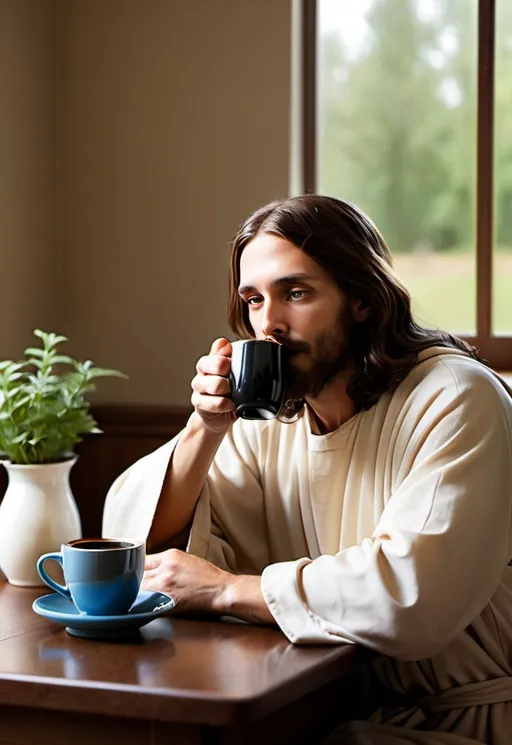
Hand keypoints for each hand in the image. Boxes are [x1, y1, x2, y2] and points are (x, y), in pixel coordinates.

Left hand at [141, 549, 274, 624]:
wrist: (221, 591)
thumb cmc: (207, 577)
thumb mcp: (186, 559)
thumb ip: (166, 562)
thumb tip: (148, 568)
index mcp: (171, 556)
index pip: (143, 560)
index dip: (136, 568)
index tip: (132, 573)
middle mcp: (166, 569)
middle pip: (137, 574)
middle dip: (133, 581)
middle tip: (130, 587)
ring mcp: (166, 586)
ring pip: (139, 588)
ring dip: (136, 593)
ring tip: (134, 597)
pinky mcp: (168, 602)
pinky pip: (147, 602)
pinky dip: (143, 603)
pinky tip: (142, 605)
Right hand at [191, 338, 235, 433]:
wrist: (218, 417)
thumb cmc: (228, 393)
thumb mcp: (232, 375)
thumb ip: (229, 357)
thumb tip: (224, 341)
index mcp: (209, 363)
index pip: (214, 353)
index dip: (225, 357)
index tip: (232, 363)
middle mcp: (201, 374)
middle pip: (211, 365)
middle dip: (226, 370)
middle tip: (235, 379)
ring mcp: (198, 389)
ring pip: (213, 384)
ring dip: (226, 389)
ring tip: (233, 394)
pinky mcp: (199, 404)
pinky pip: (213, 403)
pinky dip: (225, 404)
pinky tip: (231, 405)